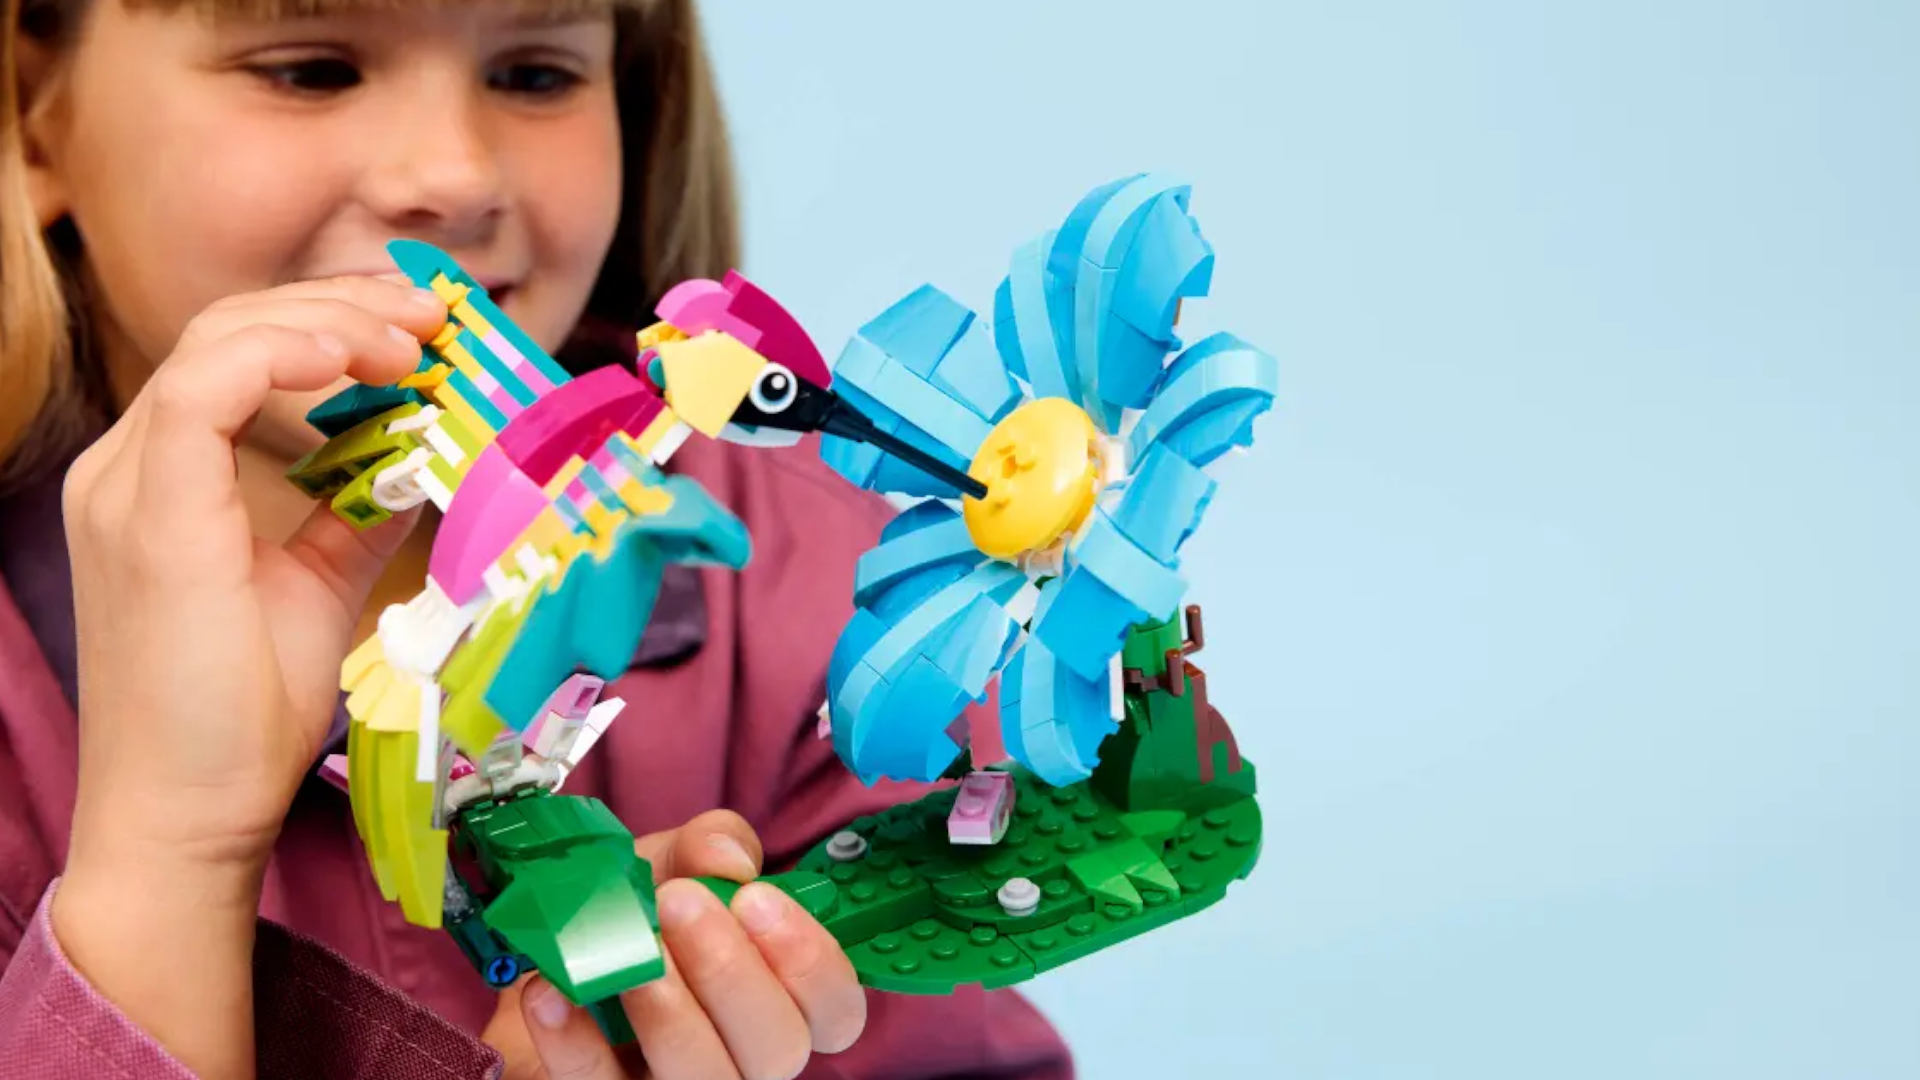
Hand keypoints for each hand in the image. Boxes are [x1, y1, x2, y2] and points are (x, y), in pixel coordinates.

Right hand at [60, 275, 445, 876]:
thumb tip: (422, 460)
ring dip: (329, 320)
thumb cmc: (242, 716)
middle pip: (232, 327)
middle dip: (343, 305)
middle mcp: (130, 467)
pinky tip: (354, 357)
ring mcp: (126, 485)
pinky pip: (203, 389)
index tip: (427, 332)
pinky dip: (283, 355)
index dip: (334, 321)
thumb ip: (356, 515)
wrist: (187, 814)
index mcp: (164, 478)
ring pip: (219, 340)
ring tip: (414, 338)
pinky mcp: (147, 515)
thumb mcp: (320, 587)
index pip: (242, 353)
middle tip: (435, 315)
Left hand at [483, 811, 867, 1079]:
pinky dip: (575, 1041)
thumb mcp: (673, 862)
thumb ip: (710, 846)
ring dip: (667, 1010)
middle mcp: (745, 1056)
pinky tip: (551, 990)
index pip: (836, 1009)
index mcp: (782, 1001)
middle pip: (779, 1049)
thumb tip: (728, 859)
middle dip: (731, 971)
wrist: (549, 958)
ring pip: (705, 1078)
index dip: (810, 961)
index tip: (755, 898)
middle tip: (680, 903)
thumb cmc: (635, 914)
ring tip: (627, 953)